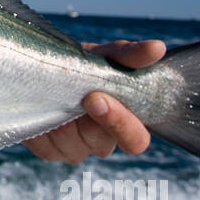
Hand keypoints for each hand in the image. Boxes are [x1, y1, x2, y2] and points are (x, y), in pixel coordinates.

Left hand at [21, 39, 165, 166]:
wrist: (43, 66)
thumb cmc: (83, 63)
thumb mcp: (104, 55)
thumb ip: (129, 55)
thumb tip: (157, 48)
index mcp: (124, 121)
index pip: (135, 140)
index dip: (121, 124)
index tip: (100, 98)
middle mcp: (102, 141)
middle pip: (102, 146)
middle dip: (89, 121)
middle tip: (82, 97)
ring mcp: (75, 149)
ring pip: (73, 148)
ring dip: (63, 119)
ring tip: (56, 92)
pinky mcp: (51, 151)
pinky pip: (48, 147)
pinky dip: (43, 125)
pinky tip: (43, 106)